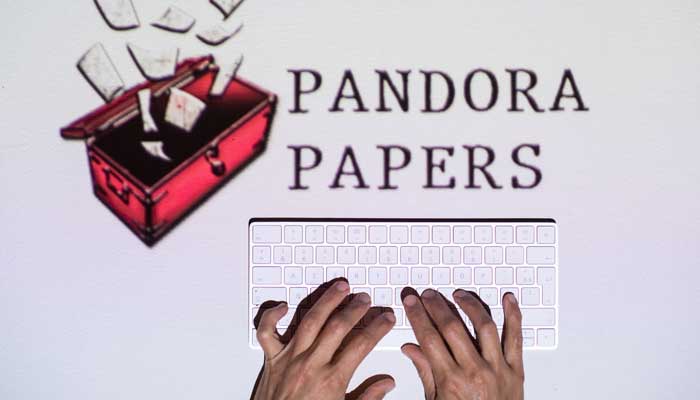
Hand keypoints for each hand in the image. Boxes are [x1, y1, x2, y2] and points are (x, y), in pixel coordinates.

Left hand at [250, 279, 396, 399]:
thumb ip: (366, 397)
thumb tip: (386, 383)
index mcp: (332, 380)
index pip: (361, 345)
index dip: (377, 328)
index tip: (385, 318)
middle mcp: (310, 365)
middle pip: (337, 327)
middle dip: (354, 309)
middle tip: (364, 299)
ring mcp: (289, 359)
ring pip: (309, 321)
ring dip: (326, 302)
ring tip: (339, 288)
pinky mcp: (271, 360)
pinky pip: (267, 332)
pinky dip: (272, 316)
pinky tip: (283, 305)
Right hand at [401, 288, 523, 399]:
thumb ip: (426, 372)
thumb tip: (411, 348)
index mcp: (451, 382)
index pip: (429, 339)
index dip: (418, 316)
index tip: (412, 302)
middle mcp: (475, 372)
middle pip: (452, 328)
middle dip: (437, 306)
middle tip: (428, 294)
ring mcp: (498, 369)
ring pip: (484, 326)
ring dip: (469, 305)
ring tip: (458, 294)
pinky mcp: (517, 370)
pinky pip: (516, 338)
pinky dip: (514, 315)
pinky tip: (507, 299)